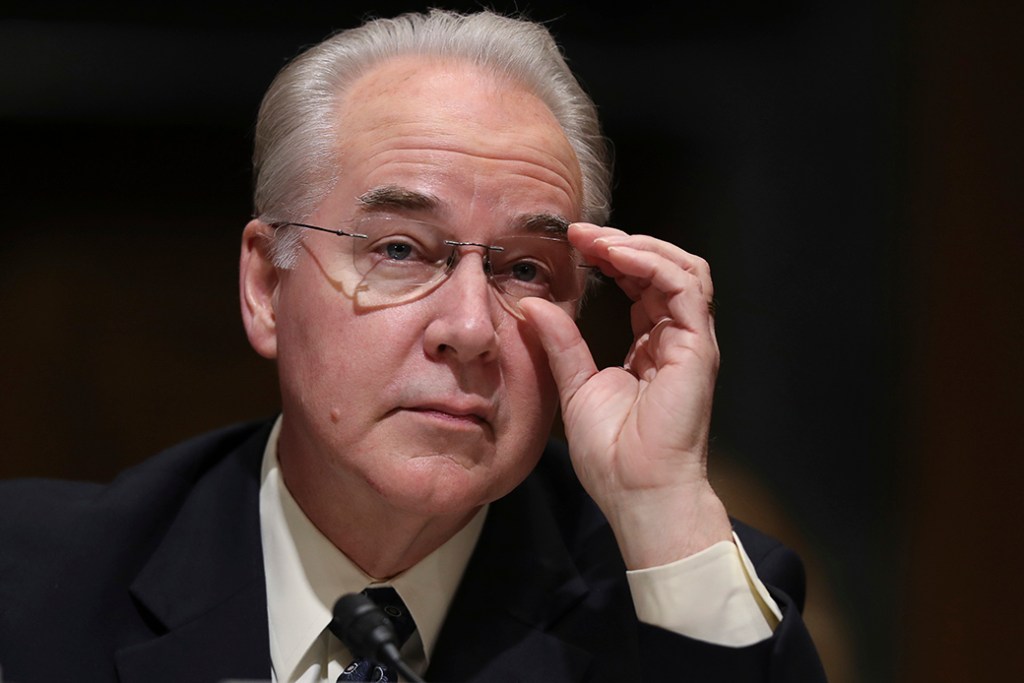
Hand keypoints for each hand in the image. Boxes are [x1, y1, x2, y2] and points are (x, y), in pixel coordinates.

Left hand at [519, 223, 732, 568]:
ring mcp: (690, 341)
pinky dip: (652, 263)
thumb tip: (534, 305)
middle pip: (662, 268)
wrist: (637, 492)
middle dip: (622, 242)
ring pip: (683, 268)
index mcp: (650, 345)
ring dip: (639, 245)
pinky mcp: (697, 347)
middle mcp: (674, 338)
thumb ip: (561, 343)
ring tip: (598, 240)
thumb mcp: (575, 385)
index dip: (610, 257)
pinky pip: (685, 287)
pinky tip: (616, 257)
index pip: (640, 284)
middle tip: (580, 233)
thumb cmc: (612, 454)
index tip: (571, 244)